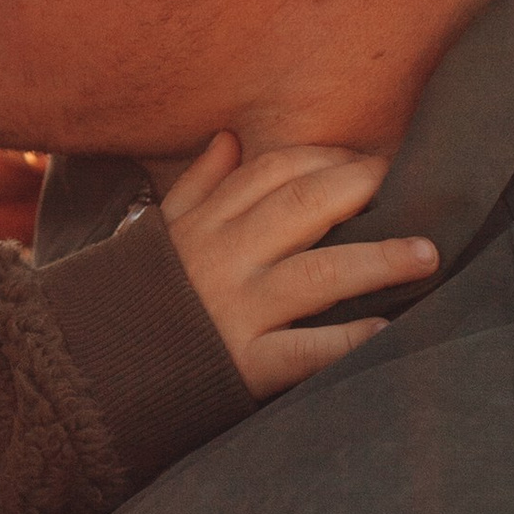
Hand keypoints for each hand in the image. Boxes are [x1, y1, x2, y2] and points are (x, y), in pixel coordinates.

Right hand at [160, 137, 438, 394]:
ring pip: (318, 275)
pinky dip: (350, 340)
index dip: (329, 159)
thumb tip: (231, 138)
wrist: (86, 374)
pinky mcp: (244, 365)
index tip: (371, 161)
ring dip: (378, 260)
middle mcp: (223, 260)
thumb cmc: (136, 302)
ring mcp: (236, 312)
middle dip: (361, 190)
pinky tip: (387, 329)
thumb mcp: (157, 236)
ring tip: (427, 254)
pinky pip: (306, 350)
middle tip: (416, 186)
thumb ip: (197, 187)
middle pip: (302, 207)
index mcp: (204, 225)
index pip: (273, 171)